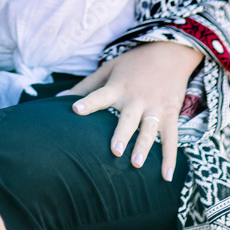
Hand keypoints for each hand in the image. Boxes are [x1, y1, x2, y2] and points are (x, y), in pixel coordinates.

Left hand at [56, 41, 202, 180]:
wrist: (170, 53)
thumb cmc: (133, 63)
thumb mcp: (109, 68)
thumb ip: (86, 86)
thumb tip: (57, 99)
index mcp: (118, 86)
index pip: (100, 95)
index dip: (88, 102)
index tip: (75, 109)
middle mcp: (136, 98)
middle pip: (128, 118)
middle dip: (122, 134)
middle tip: (116, 150)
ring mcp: (155, 107)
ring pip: (149, 130)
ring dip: (144, 146)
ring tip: (136, 163)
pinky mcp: (170, 114)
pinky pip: (171, 138)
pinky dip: (170, 158)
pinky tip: (167, 176)